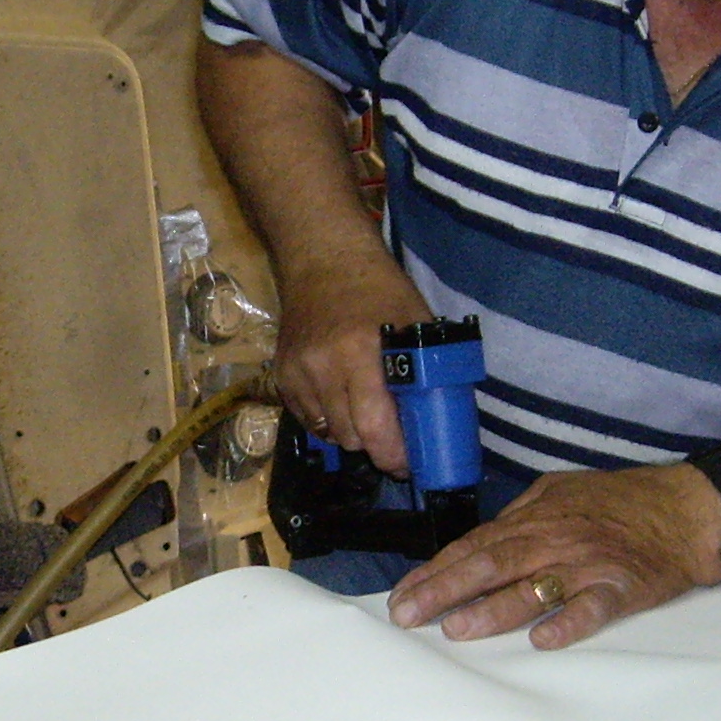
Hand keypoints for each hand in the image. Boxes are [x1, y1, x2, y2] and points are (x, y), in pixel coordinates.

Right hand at [273, 254, 435, 476]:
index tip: (409, 462)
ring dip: (351, 432)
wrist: (323, 259)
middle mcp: (324, 367)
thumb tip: (438, 422)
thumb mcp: (416, 322)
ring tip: (367, 412)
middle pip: (351, 438)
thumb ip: (426, 371)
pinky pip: (308, 419)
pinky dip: (328, 419)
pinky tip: (342, 398)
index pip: (375, 428)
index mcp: (362, 353)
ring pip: (329, 434)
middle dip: (376, 444)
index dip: (394, 455)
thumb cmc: (380, 289)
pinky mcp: (281, 375)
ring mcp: (298, 373)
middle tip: (393, 435)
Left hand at [388, 463, 720, 648]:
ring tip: (457, 629)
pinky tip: (544, 640)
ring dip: (493, 609)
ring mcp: (588, 565)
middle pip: (491, 564)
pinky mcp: (623, 587)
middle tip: (409, 616)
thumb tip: (482, 537)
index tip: (403, 595)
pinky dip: (569, 623)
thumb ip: (520, 514)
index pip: (474, 546)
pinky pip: (593, 608)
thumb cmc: (623, 501)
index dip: (436, 571)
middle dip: (445, 591)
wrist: (687, 508)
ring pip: (533, 587)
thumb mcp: (562, 490)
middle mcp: (555, 540)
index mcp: (536, 518)